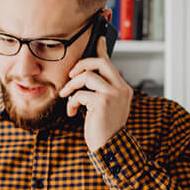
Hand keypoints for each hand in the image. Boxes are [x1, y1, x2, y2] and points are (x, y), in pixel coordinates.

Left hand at [59, 36, 132, 150]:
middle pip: (100, 62)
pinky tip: (71, 112)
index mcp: (123, 89)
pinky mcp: (103, 102)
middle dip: (81, 65)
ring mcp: (114, 94)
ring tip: (66, 97)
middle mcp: (122, 89)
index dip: (102, 49)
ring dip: (71, 85)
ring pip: (87, 76)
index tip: (97, 39)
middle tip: (70, 76)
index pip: (111, 63)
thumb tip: (85, 77)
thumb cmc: (104, 130)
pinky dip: (71, 102)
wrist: (111, 149)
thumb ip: (100, 92)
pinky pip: (80, 93)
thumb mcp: (105, 108)